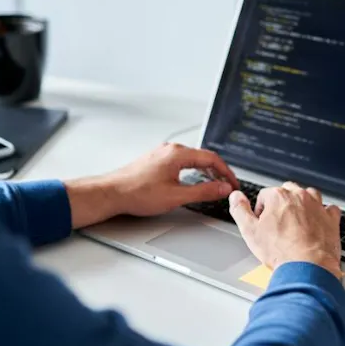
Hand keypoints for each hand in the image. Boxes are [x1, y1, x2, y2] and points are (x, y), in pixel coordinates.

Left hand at [65, 143, 238, 227]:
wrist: (111, 193)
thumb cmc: (137, 193)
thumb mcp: (176, 196)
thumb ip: (204, 191)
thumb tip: (222, 188)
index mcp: (177, 154)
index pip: (212, 158)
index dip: (226, 172)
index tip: (233, 183)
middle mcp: (170, 150)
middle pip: (203, 156)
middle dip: (218, 171)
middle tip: (227, 185)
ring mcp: (162, 153)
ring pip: (192, 159)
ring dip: (206, 170)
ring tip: (214, 183)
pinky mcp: (156, 160)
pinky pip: (181, 161)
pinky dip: (193, 170)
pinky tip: (194, 180)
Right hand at [229, 182, 342, 278]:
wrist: (307, 269)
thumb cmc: (281, 252)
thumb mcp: (249, 231)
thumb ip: (240, 210)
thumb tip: (235, 196)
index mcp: (279, 196)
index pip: (265, 195)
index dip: (261, 210)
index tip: (263, 223)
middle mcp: (300, 197)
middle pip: (287, 191)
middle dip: (282, 203)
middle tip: (278, 223)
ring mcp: (317, 207)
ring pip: (309, 195)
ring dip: (303, 204)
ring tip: (296, 221)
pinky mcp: (331, 219)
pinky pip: (329, 208)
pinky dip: (324, 213)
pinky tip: (317, 223)